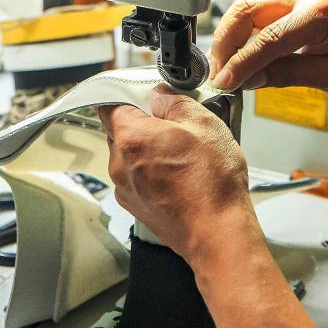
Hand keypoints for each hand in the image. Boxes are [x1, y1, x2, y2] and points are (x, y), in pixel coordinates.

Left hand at [99, 86, 256, 266]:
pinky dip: (154, 171)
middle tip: (177, 123)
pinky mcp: (137, 206)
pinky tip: (182, 173)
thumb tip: (161, 96)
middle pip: (121, 131)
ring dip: (150, 149)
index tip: (147, 96)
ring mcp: (126, 189)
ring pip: (131, 155)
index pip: (110, 105)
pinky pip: (138, 177)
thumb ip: (175, 102)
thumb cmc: (211, 183)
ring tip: (185, 152)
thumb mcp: (203, 123)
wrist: (217, 232)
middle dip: (144, 123)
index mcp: (131, 138)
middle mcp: (120, 165)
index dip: (129, 96)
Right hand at [209, 0, 327, 93]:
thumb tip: (249, 79)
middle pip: (248, 9)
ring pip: (250, 6)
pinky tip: (244, 55)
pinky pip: (261, 10)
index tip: (225, 83)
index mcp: (319, 14)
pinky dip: (245, 31)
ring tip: (228, 66)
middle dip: (226, 40)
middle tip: (219, 72)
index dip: (241, 63)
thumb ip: (288, 74)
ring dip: (232, 34)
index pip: (267, 38)